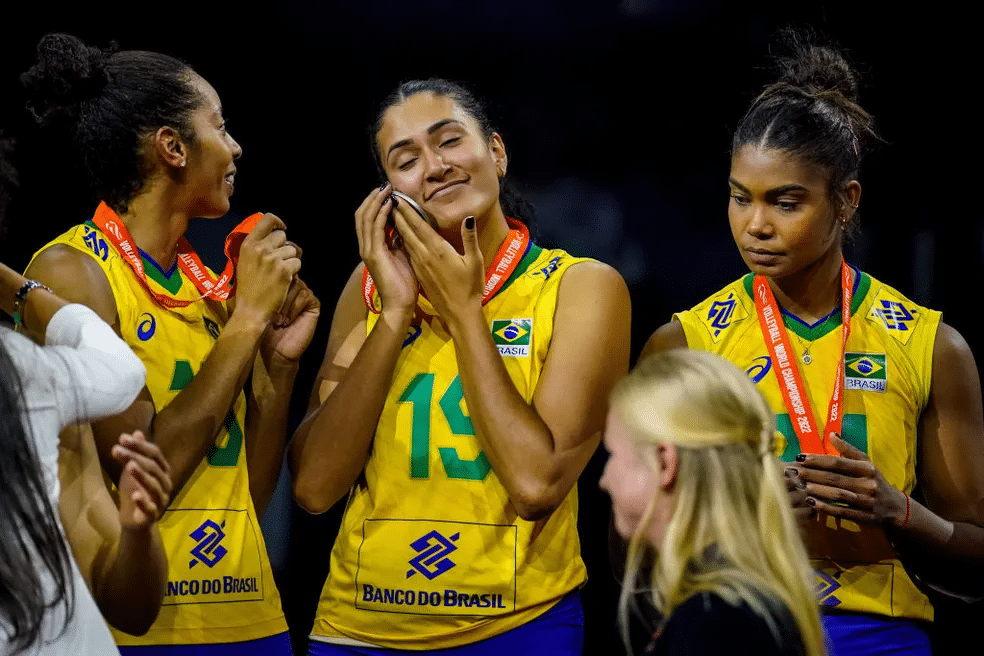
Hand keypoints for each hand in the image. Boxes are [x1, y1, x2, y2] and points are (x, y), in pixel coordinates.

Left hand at [111, 431, 171, 531]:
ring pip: (154, 486)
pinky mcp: (154, 515)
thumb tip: (136, 432)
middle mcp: (165, 484)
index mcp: (162, 471)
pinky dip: (143, 502)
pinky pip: (150, 508)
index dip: (140, 446)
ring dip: (142, 476)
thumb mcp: (132, 471)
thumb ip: (136, 454)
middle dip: (135, 457)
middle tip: (117, 449)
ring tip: (129, 466)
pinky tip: (135, 495)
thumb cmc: (135, 492)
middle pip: (153, 468)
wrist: (135, 521)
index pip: (155, 454)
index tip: (122, 438)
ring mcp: (161, 500)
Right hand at [233, 213, 300, 323]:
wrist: (251, 310)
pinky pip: (297, 263)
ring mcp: (273, 259)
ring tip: (279, 273)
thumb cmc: (248, 289)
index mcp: (248, 244)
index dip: (278, 223)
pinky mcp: (284, 270)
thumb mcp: (245, 262)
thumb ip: (257, 247)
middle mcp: (260, 248)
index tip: (282, 228)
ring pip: (292, 250)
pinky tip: (284, 280)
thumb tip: (273, 235)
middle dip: (284, 247)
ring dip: (290, 260)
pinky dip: (294, 271)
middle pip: (282, 236)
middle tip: (279, 261)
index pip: (267, 219)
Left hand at [262, 276, 320, 362]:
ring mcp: (305, 295)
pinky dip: (293, 308)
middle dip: (278, 294)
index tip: (263, 301)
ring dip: (284, 303)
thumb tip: (264, 270)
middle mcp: (294, 288)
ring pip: (296, 286)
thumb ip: (266, 288)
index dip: (271, 283)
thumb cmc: (266, 330)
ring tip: (278, 320)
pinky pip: (304, 296)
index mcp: (281, 286)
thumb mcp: (261, 305)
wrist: (276, 351)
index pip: (279, 273)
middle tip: (271, 313)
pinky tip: (287, 321)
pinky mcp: (314, 304)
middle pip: (288, 277)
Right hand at [357, 184, 417, 317]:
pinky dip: (381, 214)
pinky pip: (375, 228)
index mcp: (373, 248)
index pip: (368, 220)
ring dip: (376, 202)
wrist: (400, 305)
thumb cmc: (404, 284)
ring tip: (386, 190)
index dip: (374, 204)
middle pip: (362, 215)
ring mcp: (368, 250)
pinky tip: (389, 204)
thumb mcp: (403, 256)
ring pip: (366, 218)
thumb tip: (404, 225)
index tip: (387, 192)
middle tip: (385, 186)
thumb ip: (399, 241)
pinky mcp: (374, 254)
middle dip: (373, 199)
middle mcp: (366, 247)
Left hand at [392, 206, 482, 322]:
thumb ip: (470, 238)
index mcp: (437, 250)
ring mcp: (419, 265)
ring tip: (392, 212)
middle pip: (407, 231)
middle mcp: (424, 256)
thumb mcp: (475, 262)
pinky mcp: (418, 272)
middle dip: (398, 214)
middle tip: (390, 199)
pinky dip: (402, 240)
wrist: (459, 314)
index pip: (418, 226)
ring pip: (404, 241)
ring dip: (398, 226)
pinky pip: (407, 251)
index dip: (408, 211)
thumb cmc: (470, 288)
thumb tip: (467, 217)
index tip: (398, 198)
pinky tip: (400, 235)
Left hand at [789, 434, 907, 525]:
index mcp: (867, 468)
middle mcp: (867, 484)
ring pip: (838, 495)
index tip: (800, 457)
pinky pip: (842, 512)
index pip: (838, 463)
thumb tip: (831, 434)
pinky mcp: (864, 517)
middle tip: (793, 471)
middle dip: (812, 474)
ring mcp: (866, 501)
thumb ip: (848, 450)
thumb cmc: (874, 480)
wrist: (895, 507)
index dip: (818, 459)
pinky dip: (826, 508)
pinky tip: (812, 503)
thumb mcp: (866, 463)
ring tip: (801, 486)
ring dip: (818, 490)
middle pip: (835, 478)